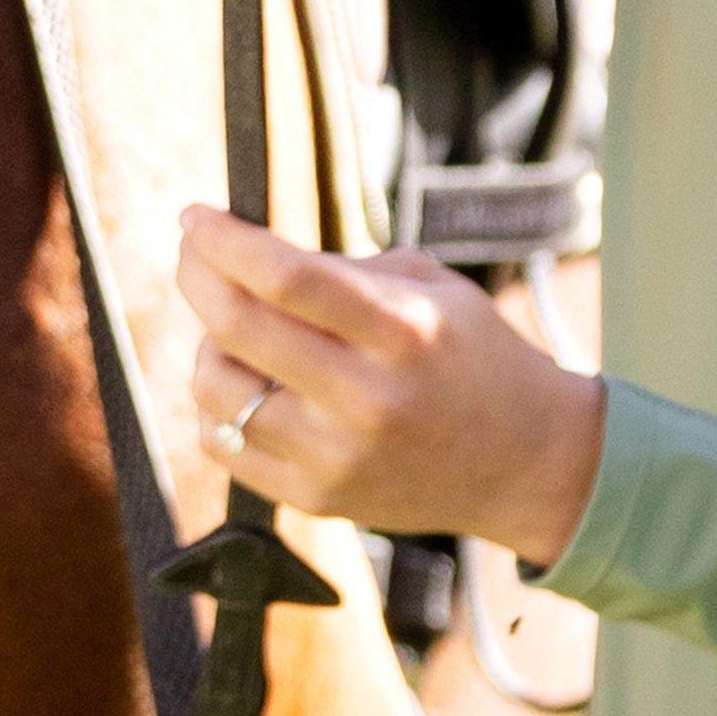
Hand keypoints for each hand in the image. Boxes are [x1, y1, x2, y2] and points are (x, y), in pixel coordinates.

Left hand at [177, 208, 605, 566]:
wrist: (524, 463)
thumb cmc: (471, 355)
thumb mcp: (429, 287)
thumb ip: (342, 272)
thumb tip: (246, 254)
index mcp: (402, 330)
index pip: (287, 276)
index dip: (225, 239)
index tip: (194, 214)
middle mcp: (366, 399)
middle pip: (238, 326)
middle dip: (196, 272)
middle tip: (192, 250)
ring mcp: (337, 458)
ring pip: (216, 388)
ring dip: (207, 342)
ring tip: (234, 326)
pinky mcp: (318, 500)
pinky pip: (224, 445)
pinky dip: (217, 404)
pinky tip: (244, 381)